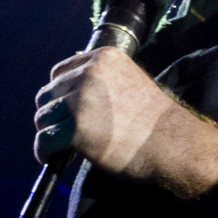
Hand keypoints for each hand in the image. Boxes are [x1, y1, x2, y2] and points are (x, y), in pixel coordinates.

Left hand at [34, 48, 217, 200]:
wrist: (174, 144)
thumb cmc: (153, 120)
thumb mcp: (129, 82)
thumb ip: (101, 81)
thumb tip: (67, 92)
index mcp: (104, 57)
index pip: (60, 72)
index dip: (61, 96)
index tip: (71, 114)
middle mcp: (91, 73)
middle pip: (47, 94)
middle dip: (54, 116)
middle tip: (68, 134)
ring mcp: (83, 100)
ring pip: (43, 117)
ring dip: (50, 134)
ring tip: (66, 148)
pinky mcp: (79, 129)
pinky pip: (45, 141)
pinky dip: (45, 153)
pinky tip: (57, 159)